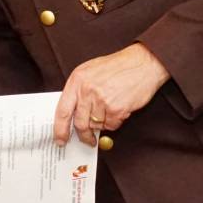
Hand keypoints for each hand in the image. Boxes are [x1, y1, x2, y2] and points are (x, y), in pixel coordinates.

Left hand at [52, 43, 169, 144]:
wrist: (143, 63)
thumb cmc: (118, 66)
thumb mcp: (91, 71)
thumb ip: (79, 90)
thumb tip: (72, 112)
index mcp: (77, 80)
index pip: (62, 111)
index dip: (59, 129)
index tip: (60, 139)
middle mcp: (87, 90)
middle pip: (79, 123)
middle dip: (83, 136)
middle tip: (87, 140)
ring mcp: (101, 100)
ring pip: (96, 125)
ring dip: (103, 124)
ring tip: (110, 112)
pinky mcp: (116, 109)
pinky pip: (111, 126)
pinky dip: (115, 122)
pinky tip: (119, 110)